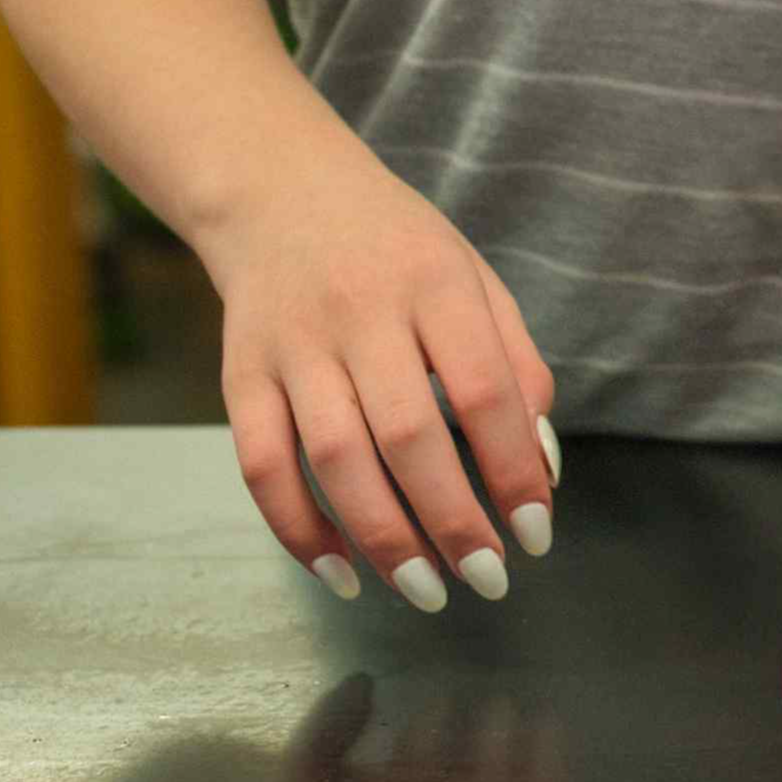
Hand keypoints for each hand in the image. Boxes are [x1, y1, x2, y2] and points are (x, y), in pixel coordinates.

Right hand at [194, 159, 555, 611]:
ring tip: (425, 589)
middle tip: (488, 578)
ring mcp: (293, 346)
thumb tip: (542, 464)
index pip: (484, 392)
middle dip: (453, 521)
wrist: (280, 192)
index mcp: (434, 283)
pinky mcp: (240, 376)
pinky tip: (342, 572)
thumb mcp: (475, 279)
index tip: (536, 534)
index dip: (514, 471)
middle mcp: (360, 312)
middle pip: (408, 436)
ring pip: (333, 460)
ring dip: (382, 538)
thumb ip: (517, 364)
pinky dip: (299, 530)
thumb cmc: (397, 249)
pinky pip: (263, 466)